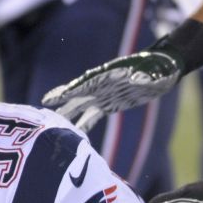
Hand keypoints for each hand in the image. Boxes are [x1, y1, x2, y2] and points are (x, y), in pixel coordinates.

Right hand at [41, 49, 182, 131]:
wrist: (162, 70)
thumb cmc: (157, 68)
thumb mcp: (152, 72)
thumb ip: (143, 77)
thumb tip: (139, 80)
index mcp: (105, 77)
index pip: (81, 86)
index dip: (65, 93)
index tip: (48, 100)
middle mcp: (99, 86)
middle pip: (74, 97)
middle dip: (58, 104)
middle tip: (40, 114)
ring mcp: (102, 96)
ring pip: (79, 107)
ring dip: (66, 116)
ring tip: (51, 127)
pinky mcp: (108, 104)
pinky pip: (91, 115)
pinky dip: (82, 124)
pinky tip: (74, 135)